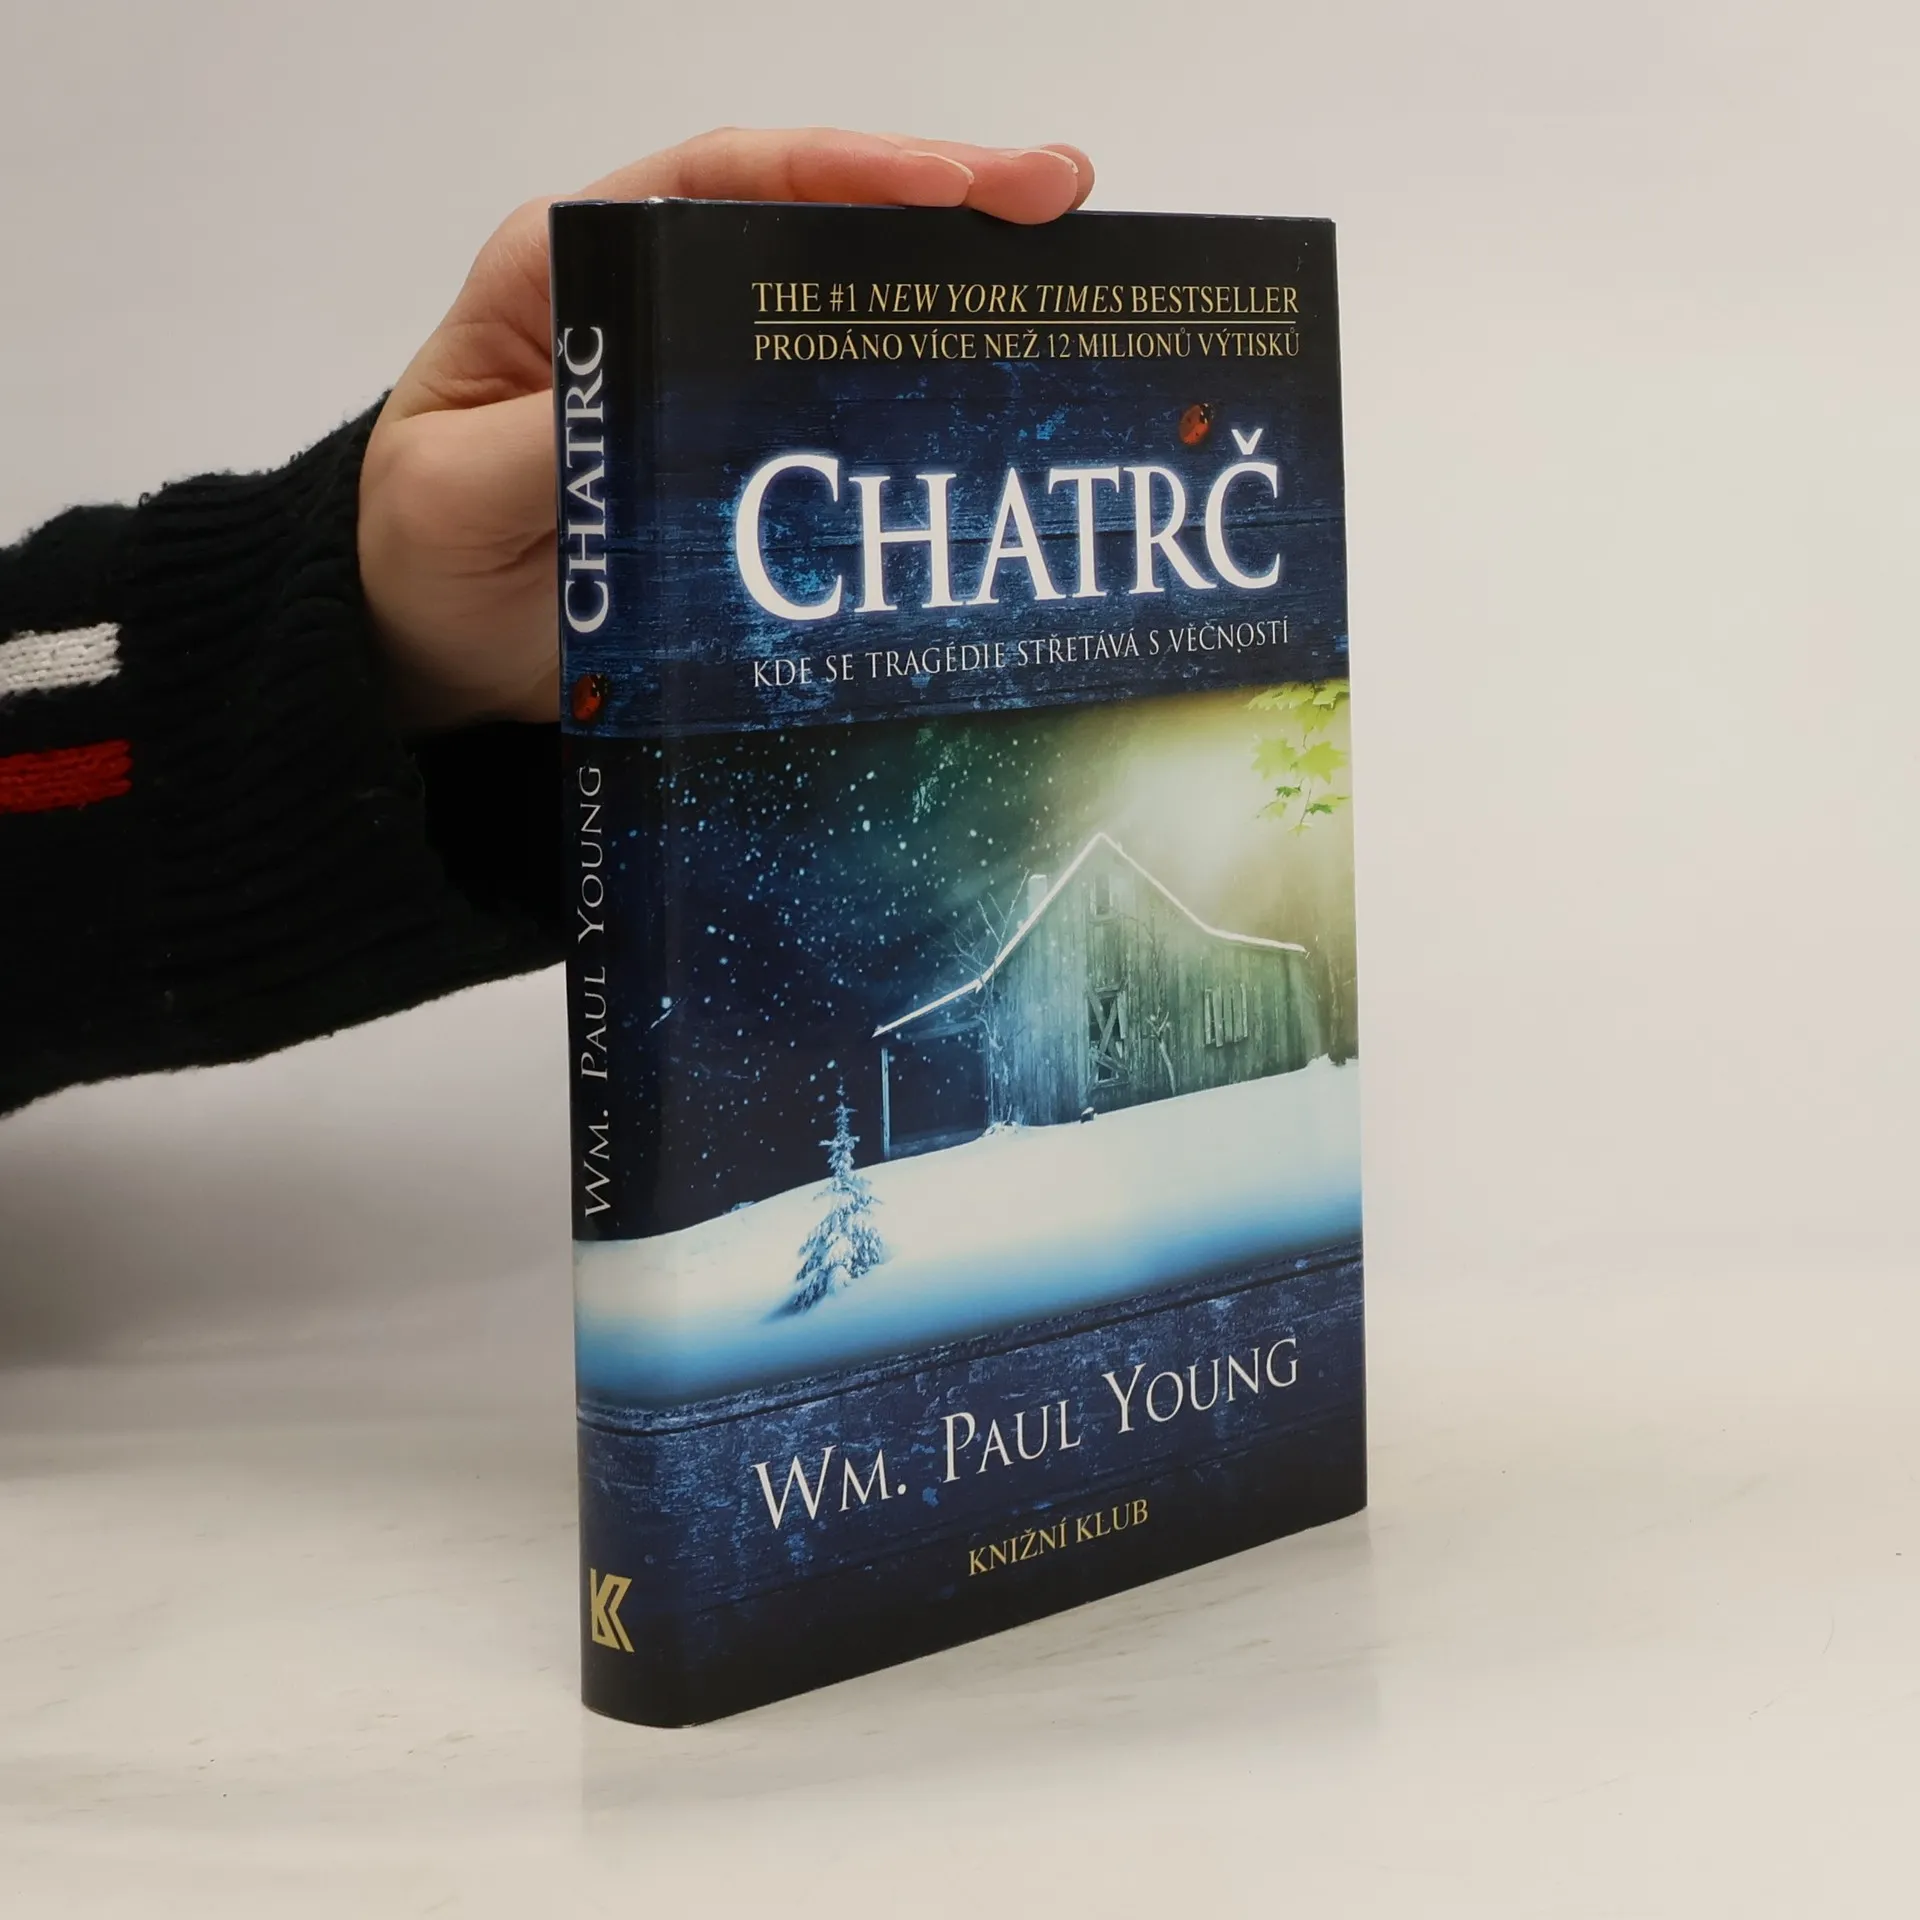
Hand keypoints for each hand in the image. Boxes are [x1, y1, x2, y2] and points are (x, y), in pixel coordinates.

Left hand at [358, 128, 1094, 729]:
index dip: (840, 172)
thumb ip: (548, 441)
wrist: (432, 652)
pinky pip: (841, 428)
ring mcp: (712, 392)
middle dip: (938, 207)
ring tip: (1066, 283)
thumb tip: (652, 406)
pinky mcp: (745, 472)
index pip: (719, 187)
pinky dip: (919, 413)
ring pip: (843, 322)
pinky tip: (996, 411)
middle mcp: (659, 312)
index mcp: (577, 273)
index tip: (946, 186)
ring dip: (948, 301)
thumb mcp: (457, 491)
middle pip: (809, 232)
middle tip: (1057, 205)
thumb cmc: (422, 551)